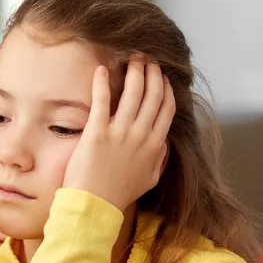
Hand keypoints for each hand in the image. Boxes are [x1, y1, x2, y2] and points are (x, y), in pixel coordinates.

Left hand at [62, 54, 175, 209]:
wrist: (96, 205)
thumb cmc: (120, 193)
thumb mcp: (149, 178)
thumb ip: (159, 159)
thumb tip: (163, 142)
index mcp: (155, 145)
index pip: (166, 109)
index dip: (166, 89)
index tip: (162, 76)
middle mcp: (141, 135)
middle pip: (153, 95)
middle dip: (152, 72)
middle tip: (147, 57)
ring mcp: (120, 132)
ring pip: (133, 93)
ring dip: (134, 71)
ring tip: (132, 57)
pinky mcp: (97, 132)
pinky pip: (102, 101)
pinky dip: (102, 82)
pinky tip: (101, 68)